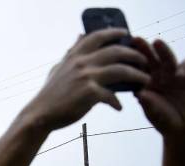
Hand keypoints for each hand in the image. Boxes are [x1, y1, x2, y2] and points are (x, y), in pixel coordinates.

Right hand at [26, 29, 150, 129]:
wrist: (40, 114)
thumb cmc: (49, 94)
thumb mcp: (58, 68)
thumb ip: (71, 52)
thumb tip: (79, 36)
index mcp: (75, 56)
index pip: (98, 36)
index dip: (114, 32)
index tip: (127, 33)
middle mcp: (82, 63)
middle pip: (116, 52)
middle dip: (134, 54)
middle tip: (143, 60)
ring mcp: (87, 78)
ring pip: (121, 71)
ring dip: (137, 75)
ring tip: (144, 80)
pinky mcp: (90, 94)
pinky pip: (112, 96)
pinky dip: (117, 102)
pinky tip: (119, 107)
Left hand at [132, 38, 184, 135]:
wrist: (183, 128)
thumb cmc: (163, 119)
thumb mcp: (152, 113)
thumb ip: (148, 104)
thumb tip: (140, 94)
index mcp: (146, 83)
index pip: (137, 69)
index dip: (129, 61)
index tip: (119, 54)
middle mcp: (159, 76)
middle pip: (151, 59)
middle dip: (143, 49)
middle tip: (135, 39)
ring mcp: (175, 75)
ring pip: (169, 58)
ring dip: (163, 50)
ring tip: (156, 43)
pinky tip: (179, 73)